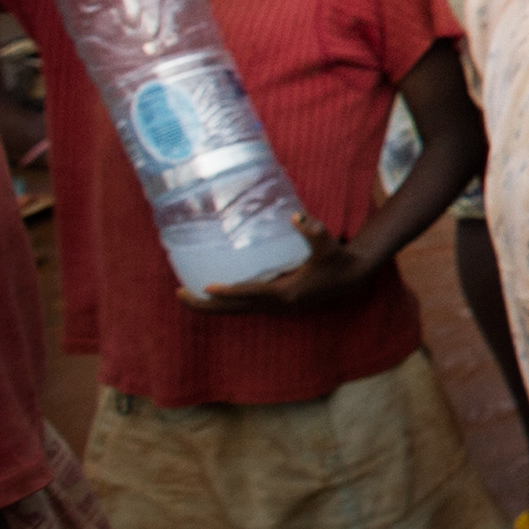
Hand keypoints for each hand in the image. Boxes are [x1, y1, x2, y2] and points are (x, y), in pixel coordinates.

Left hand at [186, 213, 377, 313]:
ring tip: (184, 293)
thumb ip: (313, 232)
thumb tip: (295, 216)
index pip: (250, 294)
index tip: (206, 287)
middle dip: (204, 305)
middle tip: (178, 292)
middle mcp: (275, 305)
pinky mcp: (272, 305)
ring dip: (208, 306)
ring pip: (233, 311)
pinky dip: (222, 303)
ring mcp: (273, 308)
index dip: (228, 292)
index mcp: (286, 293)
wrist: (349, 279)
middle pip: (232, 310)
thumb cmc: (337, 261)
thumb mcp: (328, 247)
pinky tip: (209, 293)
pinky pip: (240, 307)